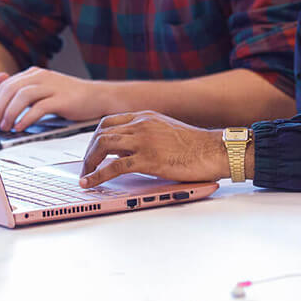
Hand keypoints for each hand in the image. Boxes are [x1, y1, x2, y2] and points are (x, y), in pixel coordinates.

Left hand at [0, 67, 110, 131]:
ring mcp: (52, 86)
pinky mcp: (62, 99)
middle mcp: (41, 77)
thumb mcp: (45, 91)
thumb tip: (4, 109)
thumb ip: (27, 96)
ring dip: (10, 113)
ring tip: (6, 126)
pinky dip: (26, 118)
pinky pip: (39, 107)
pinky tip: (21, 127)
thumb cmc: (70, 98)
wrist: (98, 96)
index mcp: (34, 74)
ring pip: (22, 96)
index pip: (6, 84)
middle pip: (11, 89)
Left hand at [79, 111, 226, 187]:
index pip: (110, 122)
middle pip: (102, 132)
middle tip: (86, 166)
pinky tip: (91, 183)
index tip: (91, 150)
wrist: (215, 151)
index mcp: (146, 117)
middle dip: (89, 151)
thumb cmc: (196, 146)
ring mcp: (144, 141)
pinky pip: (114, 166)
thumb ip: (146, 136)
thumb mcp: (166, 131)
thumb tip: (127, 151)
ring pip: (103, 145)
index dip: (96, 137)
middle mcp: (141, 124)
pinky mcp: (148, 159)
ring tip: (85, 176)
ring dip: (89, 162)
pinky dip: (98, 175)